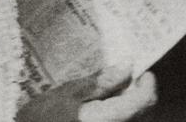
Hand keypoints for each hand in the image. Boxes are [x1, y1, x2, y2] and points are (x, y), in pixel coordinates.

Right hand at [17, 68, 156, 121]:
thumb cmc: (38, 121)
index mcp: (109, 120)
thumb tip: (127, 68)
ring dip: (126, 107)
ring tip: (109, 93)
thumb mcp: (66, 94)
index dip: (147, 83)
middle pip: (141, 114)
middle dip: (137, 95)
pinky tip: (98, 110)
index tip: (141, 70)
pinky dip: (114, 117)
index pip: (145, 101)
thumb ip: (99, 83)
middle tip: (124, 79)